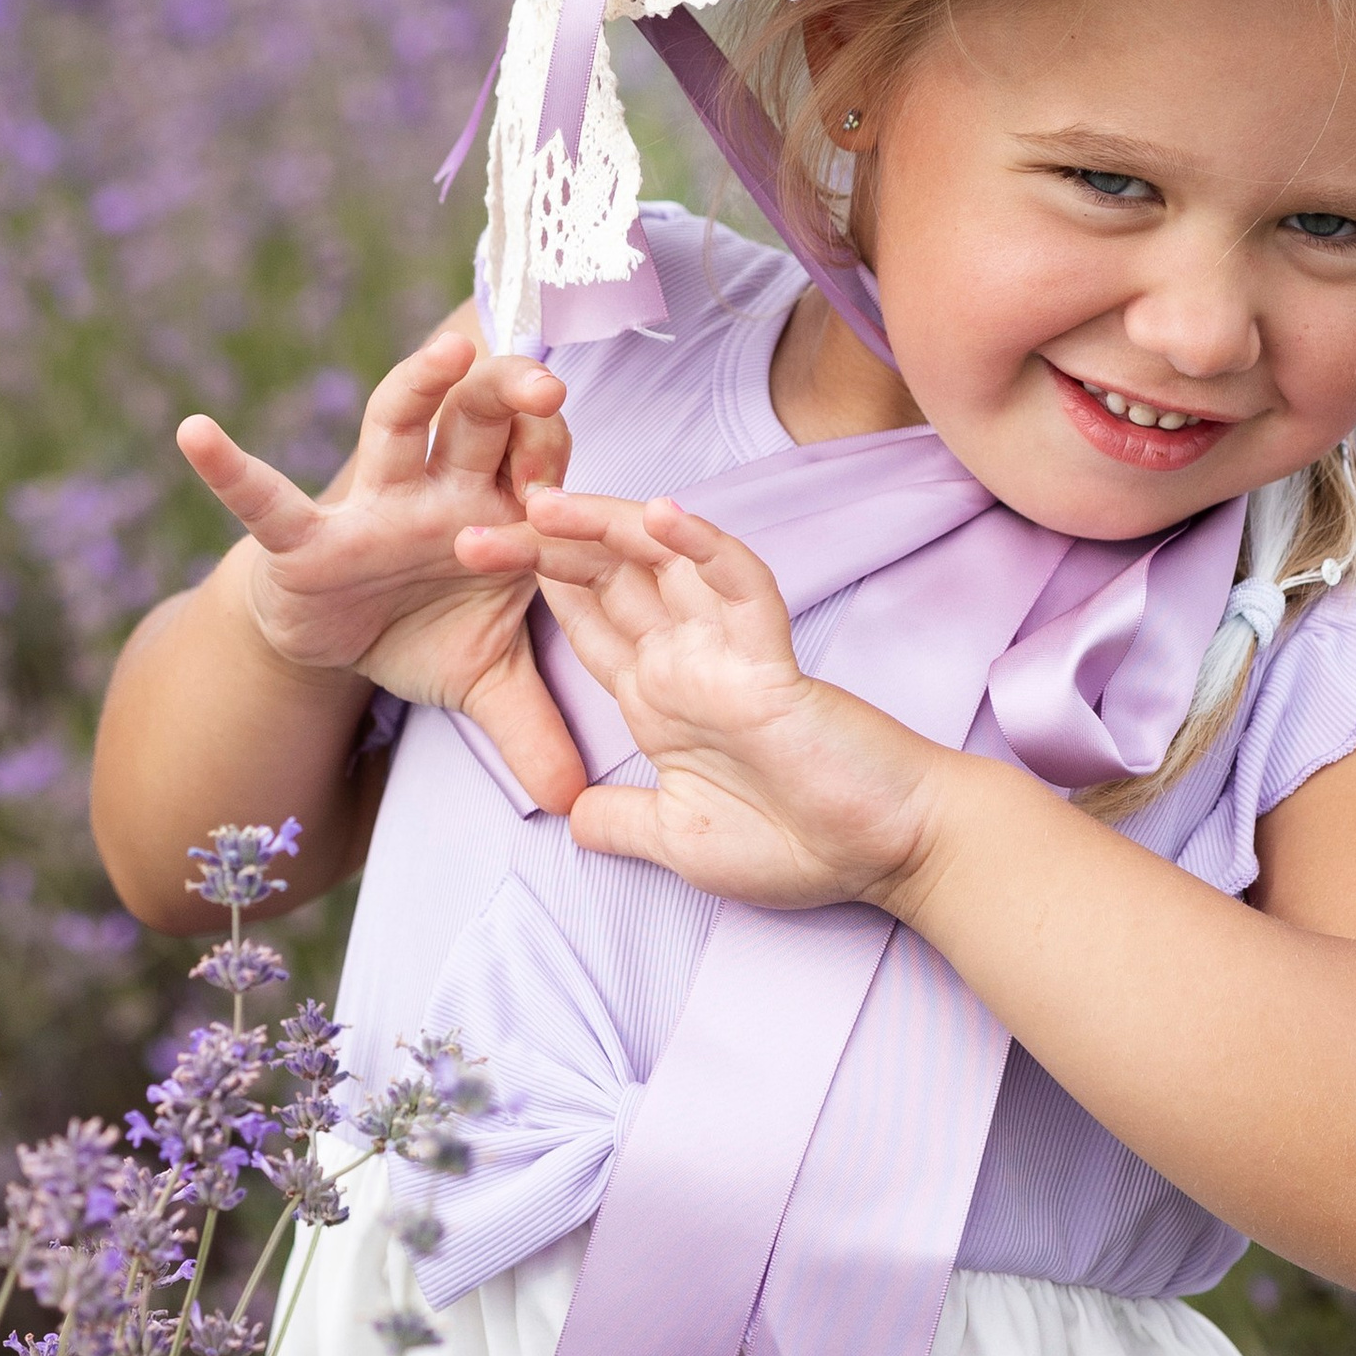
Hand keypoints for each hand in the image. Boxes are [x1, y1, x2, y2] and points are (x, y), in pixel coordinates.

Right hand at [177, 318, 587, 812]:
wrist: (337, 641)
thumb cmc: (423, 632)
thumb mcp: (484, 681)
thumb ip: (534, 727)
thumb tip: (576, 801)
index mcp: (498, 512)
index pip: (542, 464)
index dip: (560, 464)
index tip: (582, 478)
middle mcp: (441, 489)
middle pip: (481, 419)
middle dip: (511, 394)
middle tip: (549, 385)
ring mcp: (372, 503)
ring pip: (400, 424)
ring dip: (421, 384)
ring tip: (449, 352)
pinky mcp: (305, 536)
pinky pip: (265, 498)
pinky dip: (229, 469)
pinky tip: (195, 434)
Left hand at [462, 486, 952, 909]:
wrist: (886, 856)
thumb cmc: (800, 846)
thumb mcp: (682, 842)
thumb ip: (623, 823)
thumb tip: (570, 817)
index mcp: (662, 700)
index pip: (589, 624)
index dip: (537, 585)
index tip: (476, 555)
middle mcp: (689, 663)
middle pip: (608, 580)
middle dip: (539, 549)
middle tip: (469, 524)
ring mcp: (730, 654)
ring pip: (663, 563)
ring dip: (604, 526)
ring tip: (542, 499)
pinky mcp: (775, 661)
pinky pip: (739, 585)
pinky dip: (703, 546)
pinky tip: (663, 513)